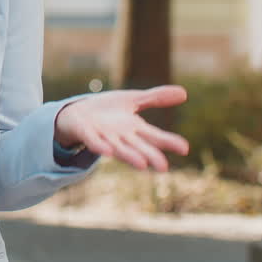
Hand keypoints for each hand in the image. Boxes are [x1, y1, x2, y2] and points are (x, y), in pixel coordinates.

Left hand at [53, 85, 190, 170]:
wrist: (77, 113)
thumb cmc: (107, 110)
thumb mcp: (133, 99)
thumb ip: (156, 98)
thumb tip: (185, 93)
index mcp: (134, 129)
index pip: (155, 136)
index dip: (168, 142)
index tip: (185, 148)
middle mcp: (121, 137)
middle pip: (138, 147)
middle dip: (150, 156)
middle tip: (164, 167)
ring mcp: (104, 137)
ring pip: (119, 148)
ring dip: (129, 156)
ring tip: (142, 165)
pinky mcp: (87, 134)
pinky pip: (94, 142)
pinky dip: (100, 146)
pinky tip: (107, 151)